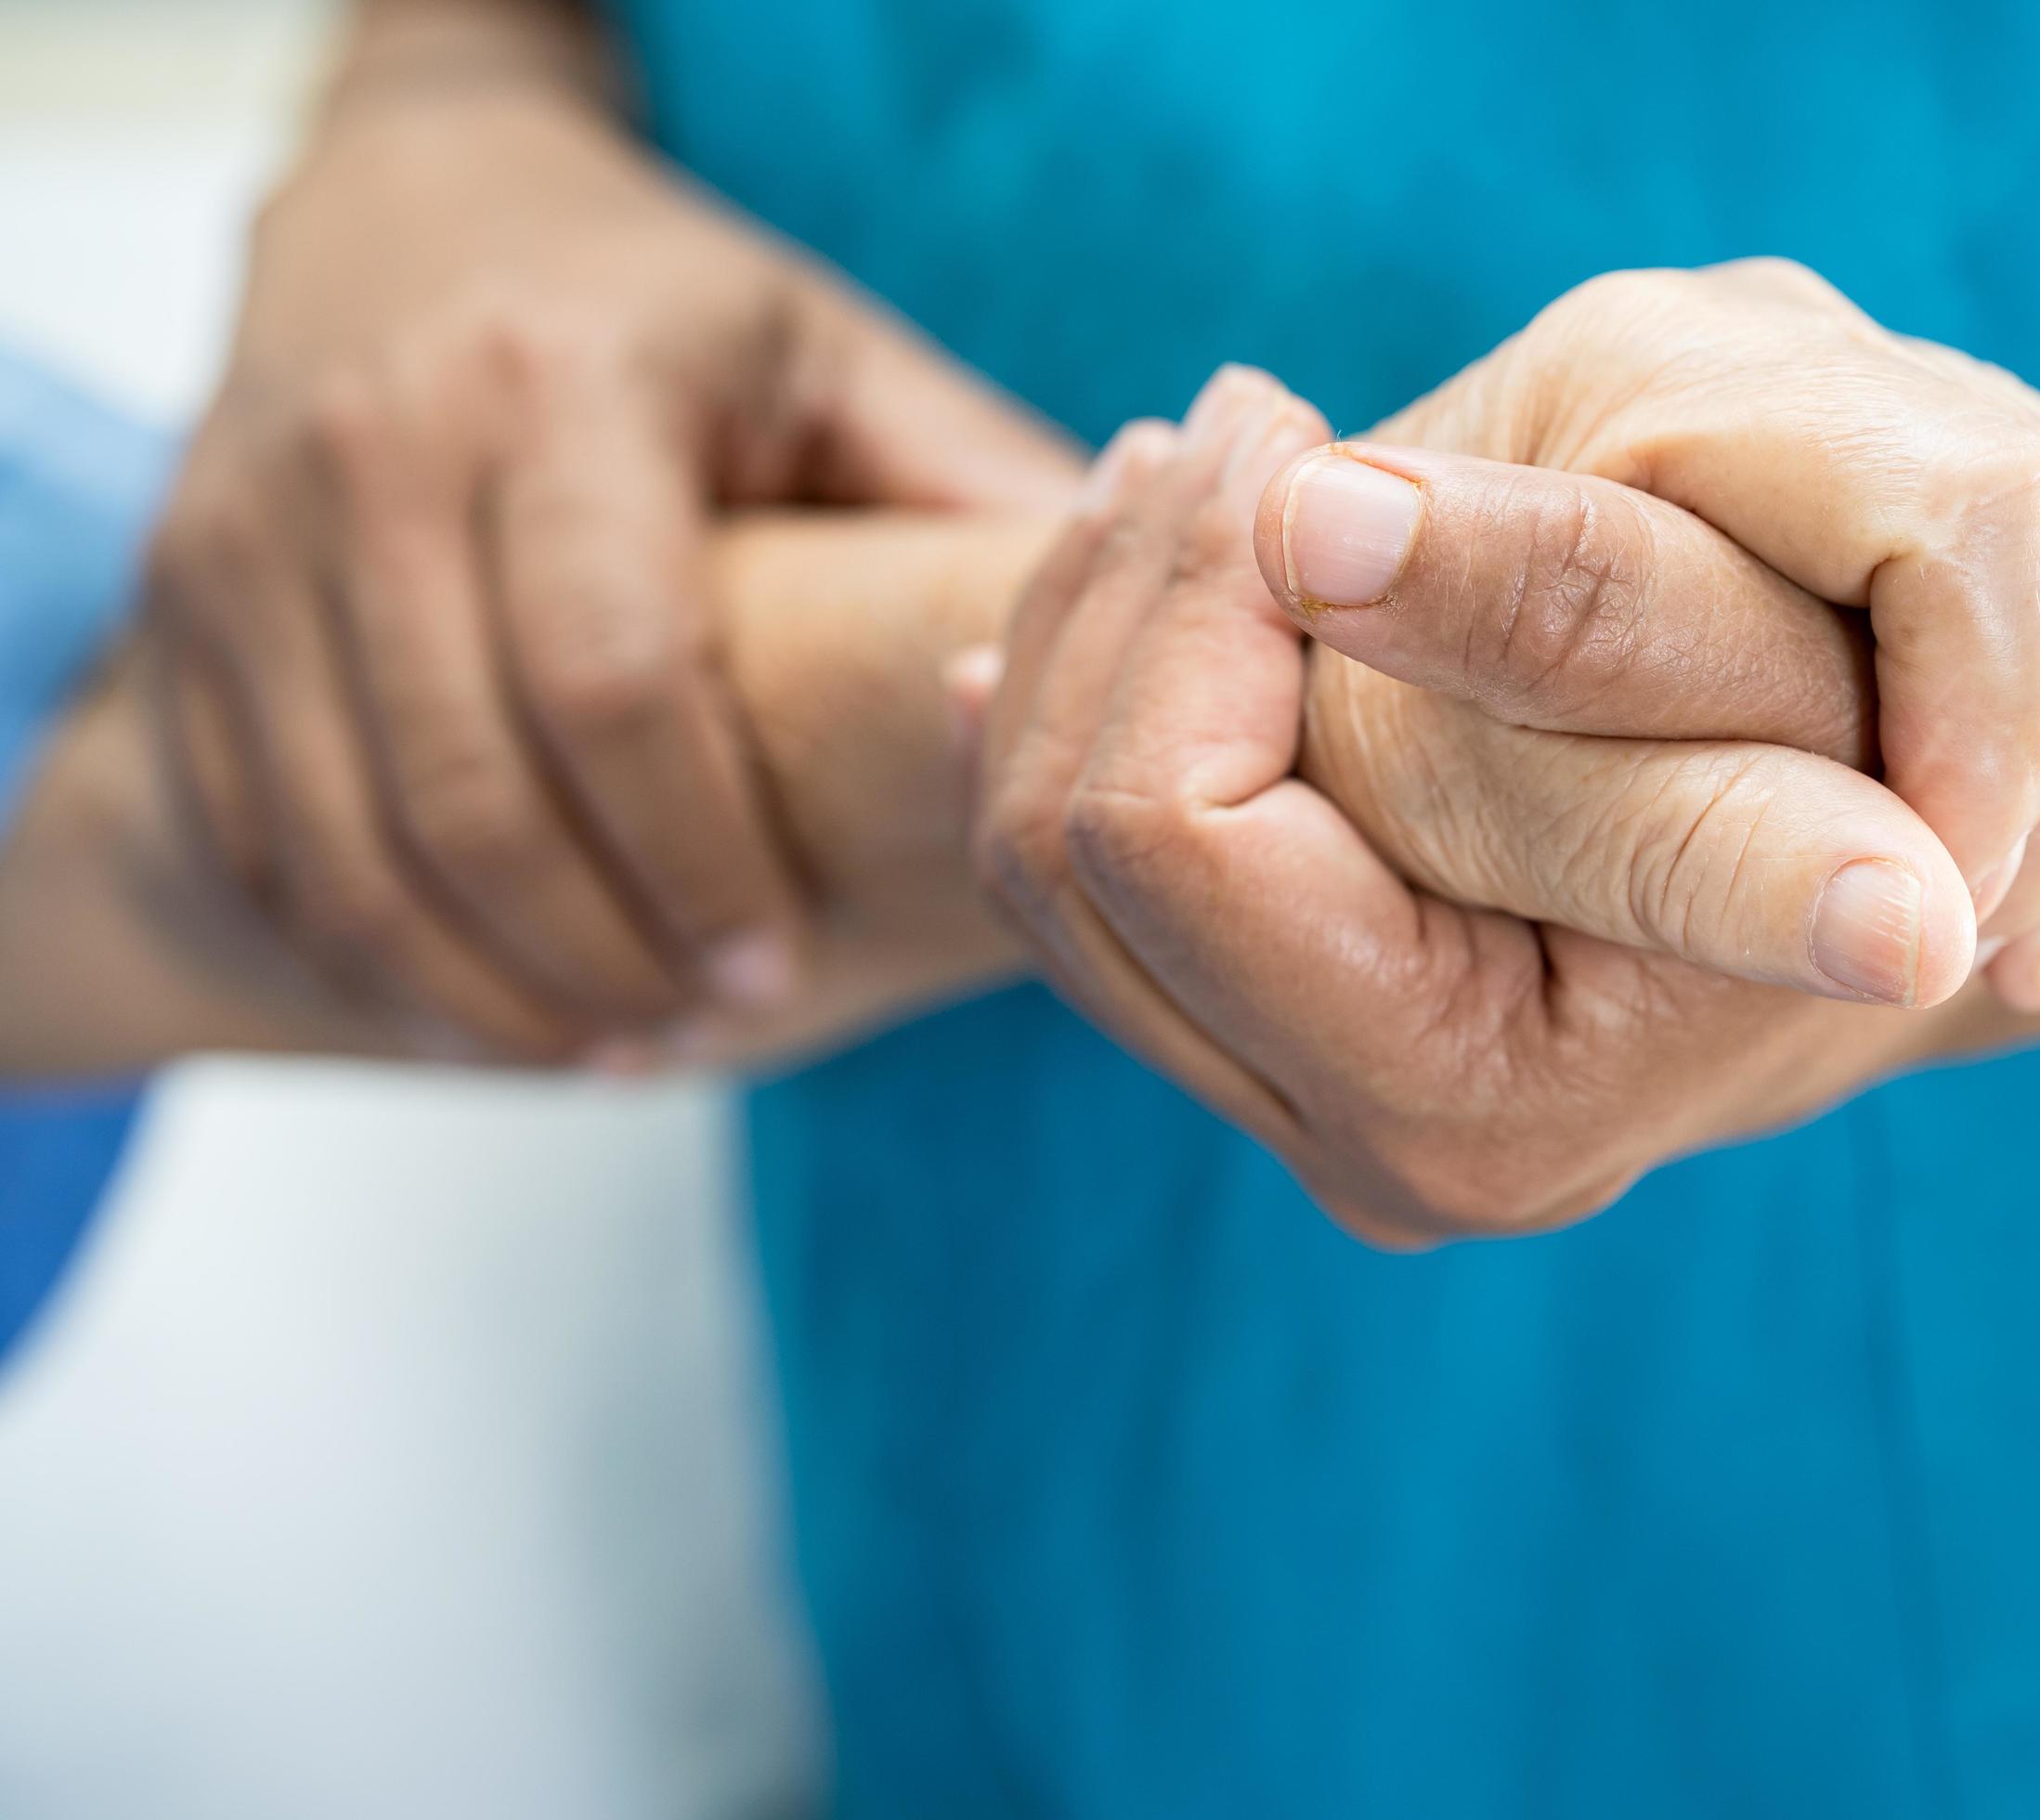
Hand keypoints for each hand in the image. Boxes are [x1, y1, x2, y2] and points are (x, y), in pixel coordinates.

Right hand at [148, 75, 1076, 1062]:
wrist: (404, 203)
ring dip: (476, 985)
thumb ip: (967, 483)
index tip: (781, 969)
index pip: (613, 678)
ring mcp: (253, 533)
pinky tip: (480, 1007)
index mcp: (564, 390)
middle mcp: (378, 453)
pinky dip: (361, 955)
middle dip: (592, 953)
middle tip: (703, 1034)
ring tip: (610, 1047)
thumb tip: (1140, 636)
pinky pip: (254, 835)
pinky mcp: (185, 604)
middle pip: (468, 788)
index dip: (697, 858)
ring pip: (343, 841)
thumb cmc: (664, 314)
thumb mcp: (828, 358)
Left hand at [973, 369, 1976, 1243]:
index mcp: (1469, 1096)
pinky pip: (1094, 898)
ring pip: (1052, 878)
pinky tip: (1121, 594)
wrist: (1936, 898)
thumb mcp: (1757, 670)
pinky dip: (1095, 718)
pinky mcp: (1304, 1067)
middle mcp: (1377, 1160)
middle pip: (1070, 864)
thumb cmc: (1896, 765)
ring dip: (1098, 640)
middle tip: (1228, 414)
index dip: (1198, 601)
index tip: (1284, 427)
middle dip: (1130, 604)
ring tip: (1180, 472)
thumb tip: (1328, 528)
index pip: (1164, 832)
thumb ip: (1565, 619)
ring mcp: (1323, 1125)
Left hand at [1377, 260, 2039, 1009]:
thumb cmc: (1418, 791)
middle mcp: (1765, 335)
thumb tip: (1916, 932)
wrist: (1406, 756)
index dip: (1985, 741)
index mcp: (1634, 371)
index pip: (1940, 514)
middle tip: (1968, 958)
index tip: (1951, 932)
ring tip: (1996, 961)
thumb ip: (1693, 848)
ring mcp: (1880, 385)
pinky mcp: (1960, 468)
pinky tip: (2022, 917)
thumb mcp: (1509, 825)